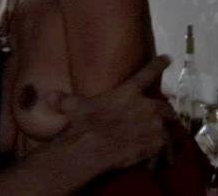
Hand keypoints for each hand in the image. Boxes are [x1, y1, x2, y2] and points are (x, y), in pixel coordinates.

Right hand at [46, 55, 175, 171]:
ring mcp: (154, 123)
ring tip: (163, 141)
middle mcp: (145, 105)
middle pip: (164, 105)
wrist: (94, 147)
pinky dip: (162, 152)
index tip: (168, 58)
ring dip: (166, 132)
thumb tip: (49, 96)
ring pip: (168, 125)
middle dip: (165, 110)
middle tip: (164, 116)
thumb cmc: (85, 124)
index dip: (158, 64)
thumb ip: (63, 100)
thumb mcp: (73, 108)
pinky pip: (165, 146)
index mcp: (128, 92)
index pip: (147, 73)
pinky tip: (157, 160)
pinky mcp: (158, 141)